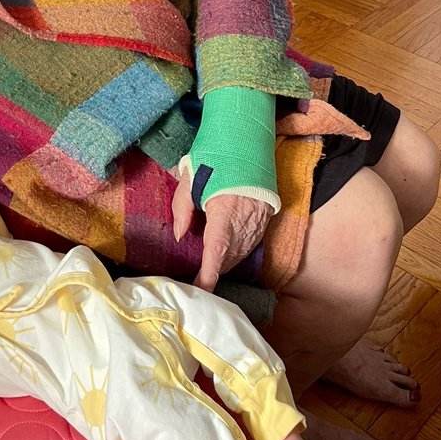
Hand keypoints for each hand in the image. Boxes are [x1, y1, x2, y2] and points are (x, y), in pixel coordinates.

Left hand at [173, 171, 273, 291]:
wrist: (250, 149)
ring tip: (202, 269)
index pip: (217, 249)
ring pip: (236, 256)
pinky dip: (231, 255)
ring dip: (220, 264)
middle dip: (209, 273)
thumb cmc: (217, 160)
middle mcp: (244, 223)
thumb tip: (177, 235)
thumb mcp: (191, 176)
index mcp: (225, 210)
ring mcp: (256, 226)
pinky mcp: (262, 226)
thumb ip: (182, 206)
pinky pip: (245, 248)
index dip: (209, 273)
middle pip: (226, 259)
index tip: (201, 290)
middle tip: (190, 281)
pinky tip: (220, 254)